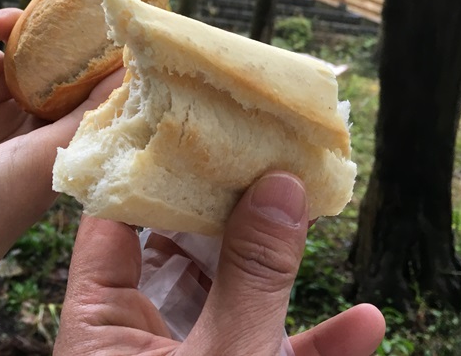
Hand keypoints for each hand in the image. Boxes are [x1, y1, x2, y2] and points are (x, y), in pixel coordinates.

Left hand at [55, 173, 384, 354]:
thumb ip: (251, 275)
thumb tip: (276, 186)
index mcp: (100, 321)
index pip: (113, 221)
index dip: (148, 170)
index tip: (186, 127)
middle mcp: (134, 337)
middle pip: (179, 253)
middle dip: (229, 215)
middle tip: (267, 165)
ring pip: (228, 301)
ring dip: (279, 274)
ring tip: (315, 224)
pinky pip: (262, 354)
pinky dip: (307, 344)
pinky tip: (360, 327)